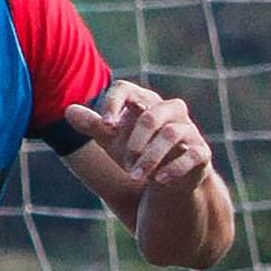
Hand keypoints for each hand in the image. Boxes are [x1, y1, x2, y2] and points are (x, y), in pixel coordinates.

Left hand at [65, 80, 213, 196]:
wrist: (171, 178)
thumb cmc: (140, 152)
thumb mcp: (114, 141)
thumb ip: (95, 125)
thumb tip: (68, 111)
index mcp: (145, 103)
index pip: (127, 90)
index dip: (114, 103)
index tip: (106, 125)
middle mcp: (170, 112)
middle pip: (152, 115)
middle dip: (135, 141)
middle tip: (125, 163)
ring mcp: (189, 131)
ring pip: (172, 134)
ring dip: (151, 157)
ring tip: (136, 176)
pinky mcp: (201, 152)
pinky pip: (193, 154)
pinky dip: (175, 167)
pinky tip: (160, 180)